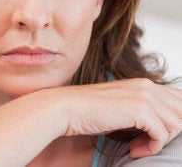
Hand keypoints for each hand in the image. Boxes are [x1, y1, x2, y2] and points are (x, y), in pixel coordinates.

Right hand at [48, 78, 181, 157]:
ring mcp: (145, 97)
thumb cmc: (87, 111)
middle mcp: (147, 87)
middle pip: (181, 112)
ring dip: (160, 142)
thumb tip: (158, 127)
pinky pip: (162, 135)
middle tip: (148, 144)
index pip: (178, 101)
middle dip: (170, 132)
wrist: (66, 108)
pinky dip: (151, 148)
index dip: (172, 122)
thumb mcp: (119, 108)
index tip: (153, 136)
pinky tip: (134, 150)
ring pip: (176, 125)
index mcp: (143, 84)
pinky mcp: (140, 111)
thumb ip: (140, 111)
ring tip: (138, 148)